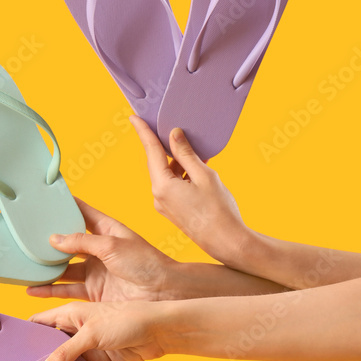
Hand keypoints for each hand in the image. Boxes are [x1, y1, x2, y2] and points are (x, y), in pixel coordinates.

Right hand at [27, 199, 178, 302]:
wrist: (163, 292)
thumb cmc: (146, 263)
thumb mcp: (112, 245)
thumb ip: (81, 242)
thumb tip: (54, 238)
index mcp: (106, 230)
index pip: (82, 213)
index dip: (65, 206)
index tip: (45, 200)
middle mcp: (98, 250)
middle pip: (68, 243)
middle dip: (48, 242)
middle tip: (25, 238)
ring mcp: (95, 272)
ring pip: (64, 269)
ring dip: (46, 269)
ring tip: (25, 267)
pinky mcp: (94, 292)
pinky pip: (68, 291)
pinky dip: (51, 291)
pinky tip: (35, 290)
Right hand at [30, 300, 168, 360]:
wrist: (160, 331)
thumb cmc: (128, 318)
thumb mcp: (92, 334)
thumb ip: (66, 353)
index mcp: (70, 312)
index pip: (39, 322)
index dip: (24, 332)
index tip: (7, 348)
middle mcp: (77, 329)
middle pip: (50, 346)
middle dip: (37, 359)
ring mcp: (89, 346)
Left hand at [131, 116, 249, 266]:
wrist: (226, 242)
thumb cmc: (218, 209)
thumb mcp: (204, 175)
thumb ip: (186, 154)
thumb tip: (174, 135)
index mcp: (162, 186)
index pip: (150, 151)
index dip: (143, 132)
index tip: (134, 118)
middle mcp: (158, 196)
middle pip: (157, 163)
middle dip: (163, 146)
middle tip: (169, 127)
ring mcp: (164, 205)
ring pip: (167, 175)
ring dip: (178, 161)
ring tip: (195, 149)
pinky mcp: (172, 211)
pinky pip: (172, 186)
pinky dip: (181, 174)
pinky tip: (196, 168)